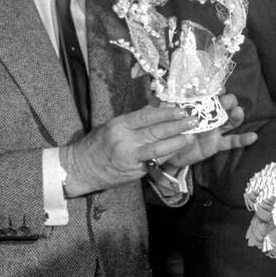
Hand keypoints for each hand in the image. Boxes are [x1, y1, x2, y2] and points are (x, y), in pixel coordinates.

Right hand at [60, 104, 202, 196]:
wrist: (81, 168)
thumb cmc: (98, 144)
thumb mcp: (113, 125)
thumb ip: (135, 118)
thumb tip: (157, 106)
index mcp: (119, 124)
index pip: (146, 116)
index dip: (166, 113)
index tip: (181, 110)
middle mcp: (124, 139)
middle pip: (155, 131)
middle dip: (177, 125)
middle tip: (194, 120)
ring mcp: (129, 156)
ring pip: (157, 148)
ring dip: (177, 142)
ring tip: (190, 136)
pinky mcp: (133, 170)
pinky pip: (154, 161)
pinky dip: (167, 155)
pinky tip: (178, 150)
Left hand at [159, 93, 257, 168]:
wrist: (165, 153)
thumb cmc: (166, 130)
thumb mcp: (164, 115)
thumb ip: (165, 104)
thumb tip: (163, 91)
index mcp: (198, 105)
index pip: (210, 93)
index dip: (215, 88)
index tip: (216, 87)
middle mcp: (210, 115)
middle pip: (225, 105)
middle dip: (228, 100)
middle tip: (225, 101)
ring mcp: (216, 129)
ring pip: (231, 120)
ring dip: (237, 115)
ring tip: (238, 112)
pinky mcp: (217, 144)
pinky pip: (232, 141)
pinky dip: (243, 139)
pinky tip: (253, 136)